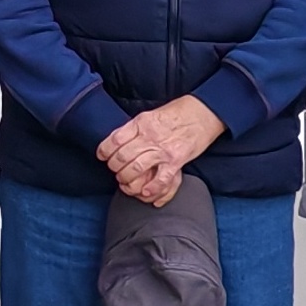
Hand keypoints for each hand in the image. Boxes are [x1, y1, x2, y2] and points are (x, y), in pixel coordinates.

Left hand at [100, 95, 222, 203]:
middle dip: (114, 168)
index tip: (102, 156)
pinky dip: (151, 188)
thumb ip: (134, 128)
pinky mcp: (176, 161)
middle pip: (122, 157)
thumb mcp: (149, 115)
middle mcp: (149, 136)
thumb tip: (117, 142)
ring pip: (136, 168)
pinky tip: (144, 192)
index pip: (114, 140)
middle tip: (115, 170)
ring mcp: (163, 150)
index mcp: (141, 123)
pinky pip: (160, 179)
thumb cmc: (176, 113)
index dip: (104, 151)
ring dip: (126, 178)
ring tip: (125, 181)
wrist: (202, 113)